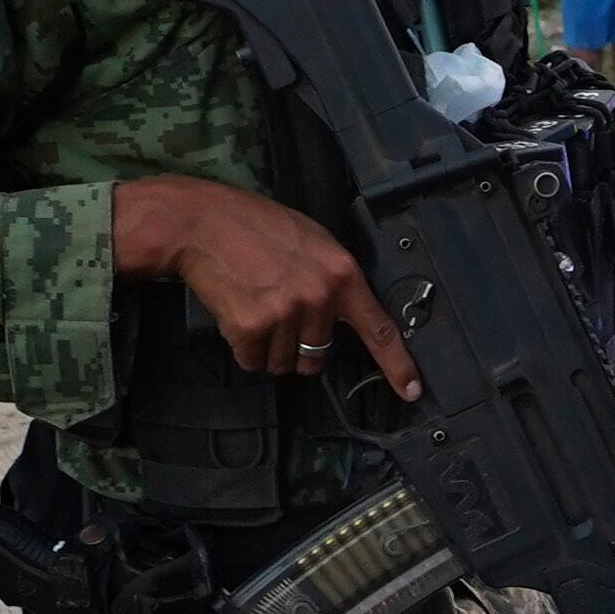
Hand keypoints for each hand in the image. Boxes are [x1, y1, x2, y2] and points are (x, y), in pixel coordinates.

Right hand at [113, 176, 417, 399]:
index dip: (397, 365)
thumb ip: (333, 280)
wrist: (202, 223)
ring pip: (284, 364)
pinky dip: (244, 347)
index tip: (412, 390)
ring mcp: (285, 314)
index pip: (379, 328)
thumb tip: (342, 316)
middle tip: (278, 312)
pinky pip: (253, 361)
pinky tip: (237, 313)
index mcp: (342, 274)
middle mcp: (319, 298)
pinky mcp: (251, 328)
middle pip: (318, 356)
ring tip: (255, 307)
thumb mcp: (313, 242)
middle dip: (299, 346)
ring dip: (269, 348)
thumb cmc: (256, 227)